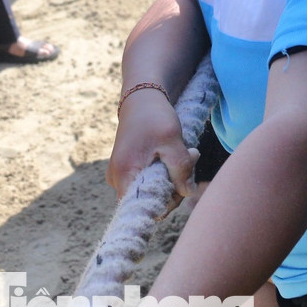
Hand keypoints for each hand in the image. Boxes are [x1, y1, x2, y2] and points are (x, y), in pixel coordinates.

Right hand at [106, 88, 198, 214]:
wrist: (140, 98)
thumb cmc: (154, 117)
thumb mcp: (172, 140)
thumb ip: (181, 169)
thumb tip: (188, 193)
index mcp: (124, 173)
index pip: (141, 208)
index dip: (164, 204)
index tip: (180, 187)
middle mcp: (116, 179)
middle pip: (147, 201)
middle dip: (173, 188)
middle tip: (190, 160)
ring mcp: (119, 175)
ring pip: (149, 192)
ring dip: (170, 180)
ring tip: (181, 154)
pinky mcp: (125, 171)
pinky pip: (146, 183)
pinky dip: (162, 175)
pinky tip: (171, 158)